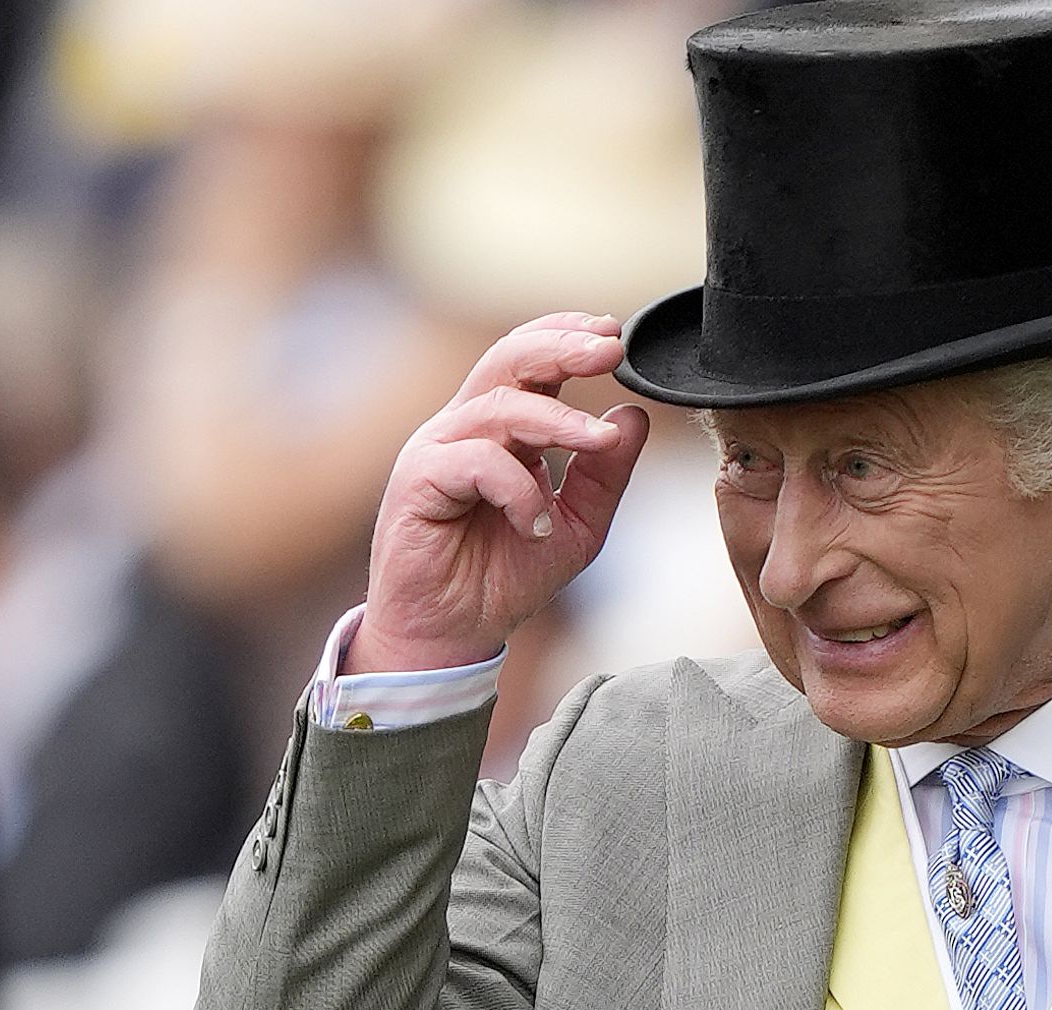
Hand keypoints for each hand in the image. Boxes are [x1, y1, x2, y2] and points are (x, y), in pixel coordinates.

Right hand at [345, 311, 651, 673]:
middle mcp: (465, 428)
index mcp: (501, 429)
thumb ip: (606, 473)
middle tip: (609, 347)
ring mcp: (436, 451)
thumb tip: (634, 414)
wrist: (454, 634)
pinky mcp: (417, 482)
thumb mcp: (579, 524)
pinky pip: (475, 462)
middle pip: (506, 359)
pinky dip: (517, 489)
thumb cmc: (506, 576)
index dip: (567, 337)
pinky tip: (538, 524)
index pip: (529, 361)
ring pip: (498, 408)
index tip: (615, 334)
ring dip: (558, 421)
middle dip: (561, 347)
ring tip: (598, 441)